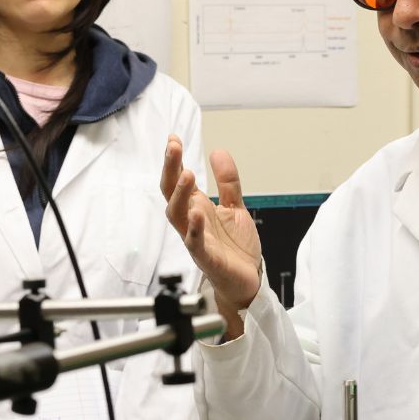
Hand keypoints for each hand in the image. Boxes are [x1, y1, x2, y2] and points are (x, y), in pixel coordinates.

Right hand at [161, 136, 262, 320]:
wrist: (247, 281)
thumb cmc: (235, 248)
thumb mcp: (235, 207)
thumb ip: (227, 182)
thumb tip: (218, 152)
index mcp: (197, 208)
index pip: (179, 180)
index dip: (174, 160)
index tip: (173, 138)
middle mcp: (192, 221)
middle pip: (172, 193)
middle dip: (170, 169)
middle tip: (173, 147)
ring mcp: (196, 239)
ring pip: (177, 215)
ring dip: (180, 195)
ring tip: (187, 175)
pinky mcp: (206, 257)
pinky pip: (194, 243)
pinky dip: (193, 229)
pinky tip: (196, 213)